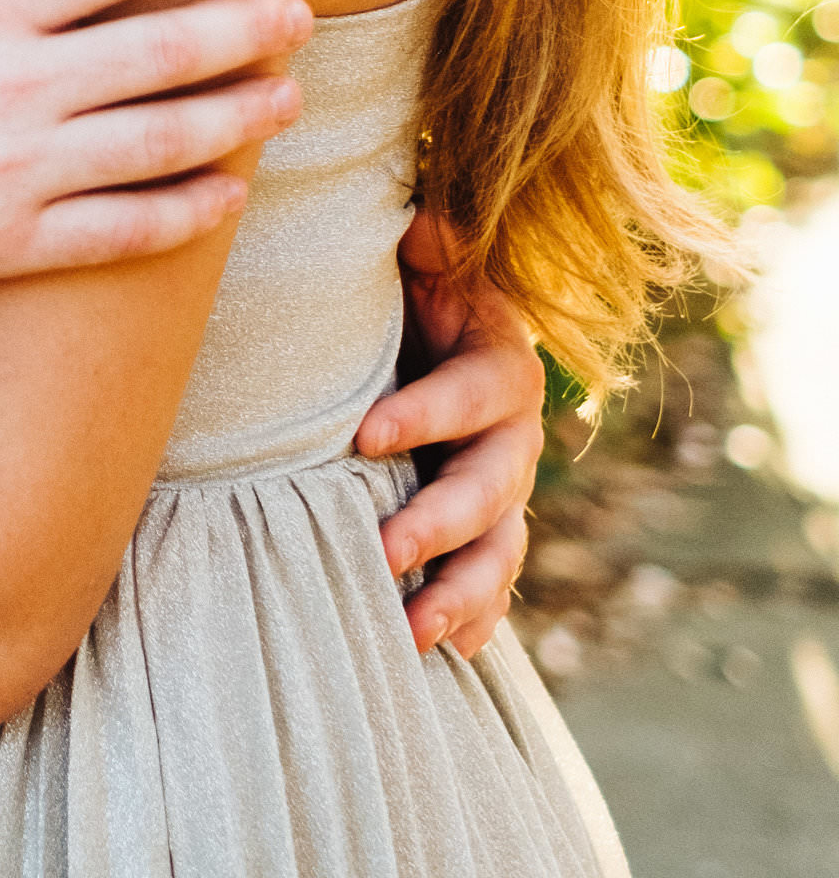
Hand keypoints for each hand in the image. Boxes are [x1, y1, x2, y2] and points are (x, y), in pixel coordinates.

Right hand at [0, 0, 314, 293]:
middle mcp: (4, 89)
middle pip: (157, 53)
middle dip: (243, 31)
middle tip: (300, 16)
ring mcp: (10, 172)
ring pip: (156, 143)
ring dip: (236, 118)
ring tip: (287, 98)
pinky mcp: (6, 244)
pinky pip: (120, 231)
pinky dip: (186, 212)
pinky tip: (229, 191)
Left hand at [355, 211, 542, 657]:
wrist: (425, 340)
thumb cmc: (411, 300)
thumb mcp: (422, 264)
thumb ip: (428, 249)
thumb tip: (426, 224)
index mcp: (497, 364)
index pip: (473, 391)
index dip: (428, 412)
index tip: (364, 436)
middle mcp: (513, 436)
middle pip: (493, 486)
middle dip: (441, 523)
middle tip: (383, 551)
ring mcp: (504, 492)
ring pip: (499, 550)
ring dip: (459, 593)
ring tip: (408, 632)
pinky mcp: (486, 534)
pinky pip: (495, 585)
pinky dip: (478, 620)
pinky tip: (451, 653)